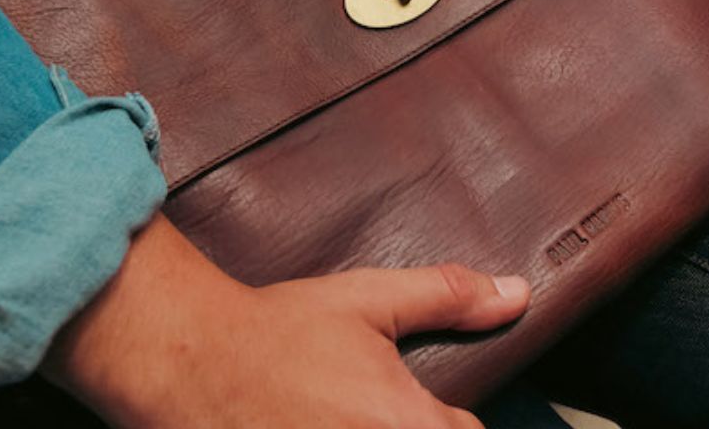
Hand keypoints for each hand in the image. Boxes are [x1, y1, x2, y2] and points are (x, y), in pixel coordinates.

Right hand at [43, 213, 530, 427]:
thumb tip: (516, 293)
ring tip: (339, 410)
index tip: (424, 405)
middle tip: (365, 400)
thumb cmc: (280, 331)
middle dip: (416, 426)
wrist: (192, 360)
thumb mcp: (370, 299)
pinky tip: (318, 420)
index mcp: (407, 425)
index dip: (453, 421)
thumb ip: (449, 297)